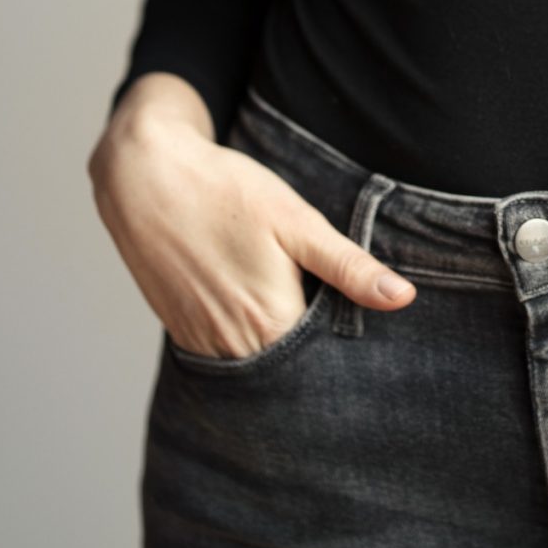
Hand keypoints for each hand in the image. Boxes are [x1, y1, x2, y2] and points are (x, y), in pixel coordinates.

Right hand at [88, 75, 414, 359]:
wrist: (145, 177)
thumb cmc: (227, 192)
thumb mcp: (297, 222)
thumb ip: (348, 267)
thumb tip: (402, 298)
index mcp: (272, 322)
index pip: (325, 361)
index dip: (347, 349)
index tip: (365, 336)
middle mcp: (234, 346)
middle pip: (291, 370)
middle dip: (315, 355)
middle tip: (330, 317)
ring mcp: (202, 343)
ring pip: (256, 365)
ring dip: (278, 349)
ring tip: (296, 315)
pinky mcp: (181, 333)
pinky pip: (225, 355)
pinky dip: (246, 342)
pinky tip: (257, 311)